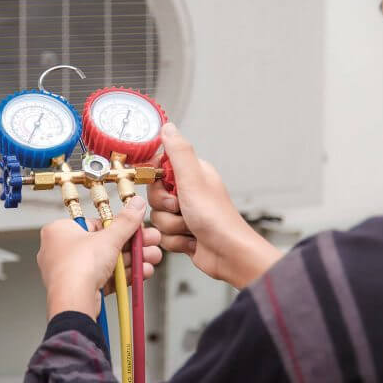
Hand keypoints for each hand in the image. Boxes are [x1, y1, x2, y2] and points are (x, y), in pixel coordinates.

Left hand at [37, 196, 161, 319]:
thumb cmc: (78, 267)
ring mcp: (71, 271)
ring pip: (108, 262)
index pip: (96, 223)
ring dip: (133, 260)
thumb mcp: (108, 238)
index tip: (137, 226)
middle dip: (133, 244)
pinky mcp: (81, 289)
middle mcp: (62, 250)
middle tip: (151, 241)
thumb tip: (136, 204)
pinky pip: (106, 277)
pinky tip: (143, 271)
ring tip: (152, 257)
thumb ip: (126, 221)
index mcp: (60, 231)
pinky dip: (125, 274)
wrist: (73, 304)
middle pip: (105, 243)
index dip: (120, 226)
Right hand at [148, 123, 281, 288]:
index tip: (165, 186)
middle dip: (165, 207)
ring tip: (190, 227)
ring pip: (157, 216)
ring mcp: (185, 212)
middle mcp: (188, 191)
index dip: (156, 180)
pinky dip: (175, 240)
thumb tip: (168, 127)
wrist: (228, 255)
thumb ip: (178, 152)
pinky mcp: (182, 232)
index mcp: (192, 173)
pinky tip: (191, 240)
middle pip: (154, 194)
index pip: (158, 168)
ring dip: (171, 225)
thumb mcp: (193, 180)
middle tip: (181, 208)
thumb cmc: (217, 218)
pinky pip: (163, 234)